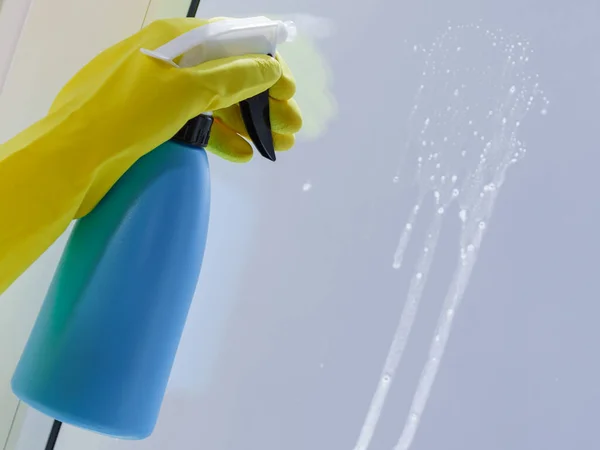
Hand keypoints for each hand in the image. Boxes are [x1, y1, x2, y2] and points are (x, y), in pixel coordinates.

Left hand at [46, 18, 300, 215]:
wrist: (72, 157)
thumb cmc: (128, 114)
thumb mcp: (185, 90)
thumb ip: (232, 76)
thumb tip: (272, 67)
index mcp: (175, 39)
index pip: (233, 42)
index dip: (266, 65)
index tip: (289, 91)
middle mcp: (170, 61)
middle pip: (228, 75)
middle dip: (263, 101)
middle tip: (293, 128)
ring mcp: (160, 93)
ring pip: (215, 103)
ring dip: (248, 123)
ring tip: (279, 146)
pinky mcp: (154, 123)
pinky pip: (196, 125)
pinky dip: (221, 138)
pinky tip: (244, 155)